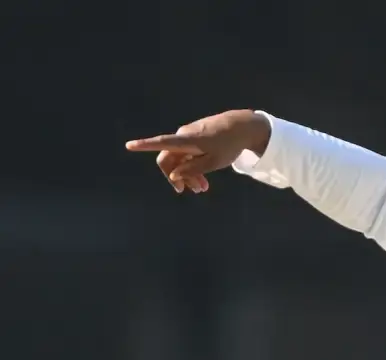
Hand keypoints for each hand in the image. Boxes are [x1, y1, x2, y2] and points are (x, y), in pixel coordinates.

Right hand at [125, 109, 271, 193]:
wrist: (243, 127)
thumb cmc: (229, 145)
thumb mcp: (213, 162)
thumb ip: (192, 170)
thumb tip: (174, 176)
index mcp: (186, 141)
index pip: (161, 143)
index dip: (143, 145)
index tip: (129, 145)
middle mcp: (183, 137)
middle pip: (171, 159)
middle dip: (178, 177)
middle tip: (194, 191)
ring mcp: (189, 137)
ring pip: (181, 159)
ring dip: (189, 175)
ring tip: (203, 188)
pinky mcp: (195, 138)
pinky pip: (188, 155)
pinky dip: (194, 167)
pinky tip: (204, 180)